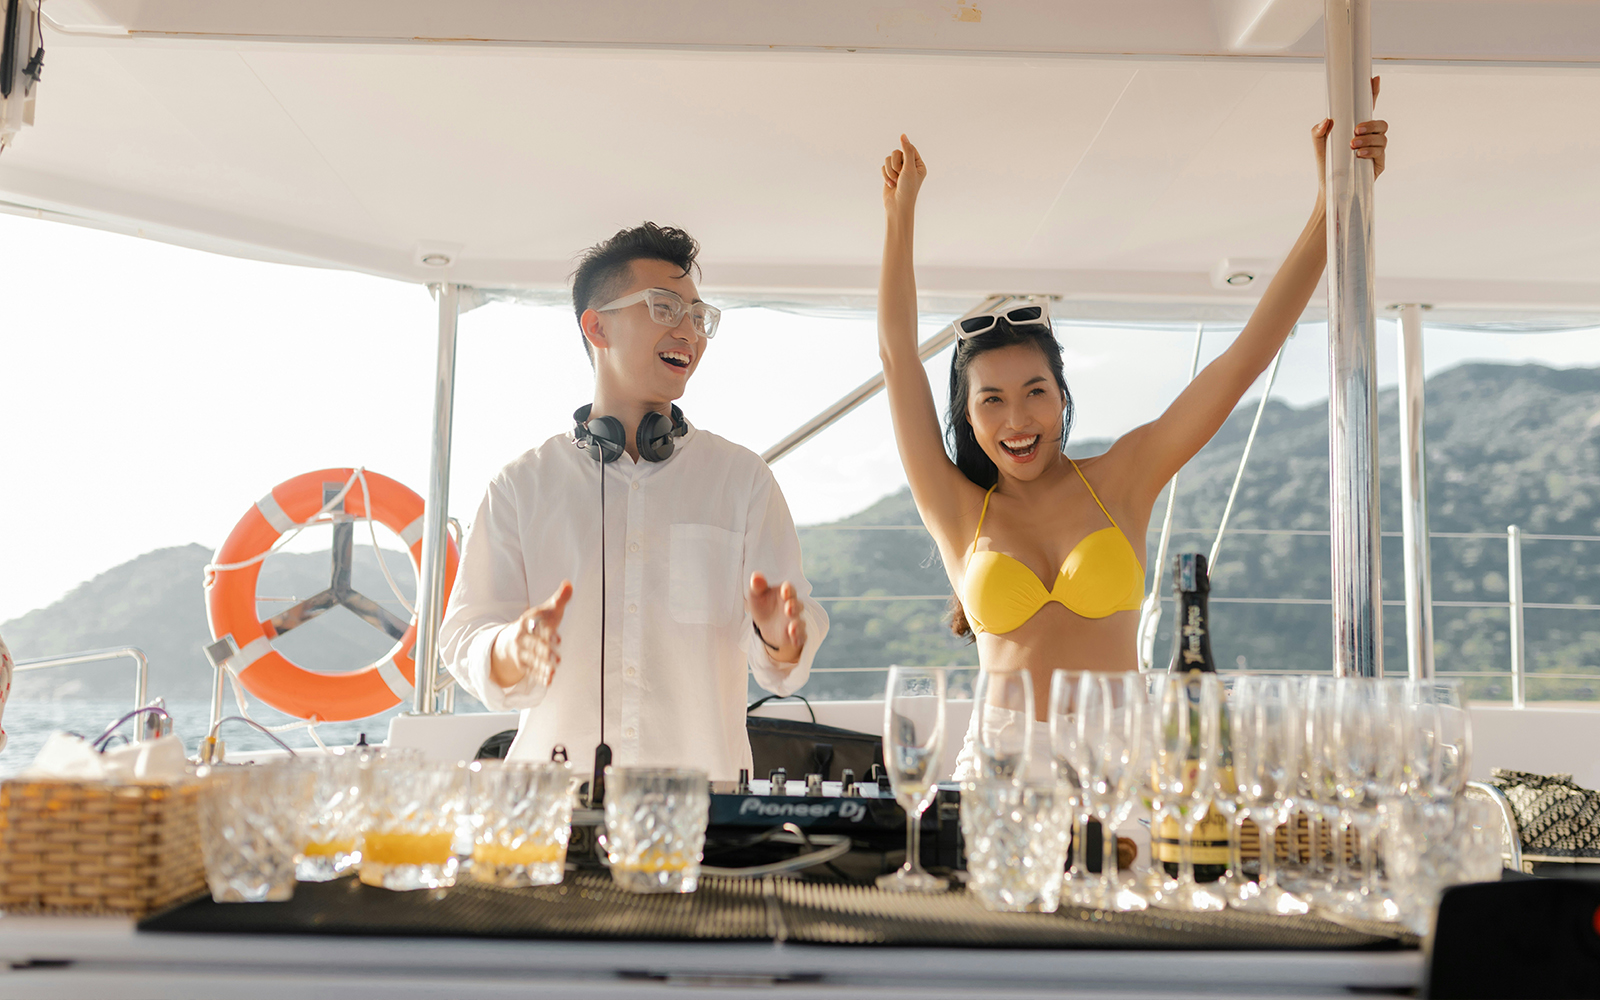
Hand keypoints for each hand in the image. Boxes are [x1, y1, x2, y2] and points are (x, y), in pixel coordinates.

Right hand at [489, 580, 571, 689]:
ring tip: (553, 672)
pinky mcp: (522, 664)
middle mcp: (522, 637)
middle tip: (557, 659)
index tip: (558, 638)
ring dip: (542, 666)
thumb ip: (559, 599)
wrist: (512, 637)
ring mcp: (520, 652)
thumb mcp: (547, 610)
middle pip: (534, 646)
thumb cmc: (538, 622)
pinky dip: (539, 676)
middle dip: (545, 652)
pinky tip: (548, 681)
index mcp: (528, 622)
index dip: (548, 633)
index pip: (538, 628)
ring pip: (531, 660)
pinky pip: (530, 671)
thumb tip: (569, 584)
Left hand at [747, 572, 806, 664]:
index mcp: (785, 593)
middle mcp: (793, 606)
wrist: (765, 624)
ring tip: (791, 627)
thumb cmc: (763, 604)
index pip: (789, 589)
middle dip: (794, 607)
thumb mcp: (756, 594)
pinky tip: (795, 641)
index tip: (784, 590)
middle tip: (788, 608)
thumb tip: (756, 576)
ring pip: (800, 623)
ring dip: (797, 625)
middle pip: (798, 605)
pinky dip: (798, 639)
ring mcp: (795, 621)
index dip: (788, 589)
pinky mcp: (795, 635)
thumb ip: (757, 585)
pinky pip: (800, 637)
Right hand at [882, 134, 926, 218]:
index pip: (909, 149)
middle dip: (895, 164)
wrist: (897, 206)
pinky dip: (885, 175)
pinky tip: (890, 185)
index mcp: (918, 165)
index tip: (904, 162)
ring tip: (895, 181)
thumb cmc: (907, 188)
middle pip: (897, 152)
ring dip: (890, 170)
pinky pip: (883, 167)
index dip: (904, 153)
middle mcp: (909, 167)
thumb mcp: (909, 168)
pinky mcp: (889, 175)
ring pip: (888, 159)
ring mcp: (899, 171)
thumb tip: (903, 135)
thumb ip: (906, 151)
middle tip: (899, 174)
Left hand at [1313, 75, 1386, 190]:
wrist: (1330, 188)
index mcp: (1356, 128)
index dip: (1373, 93)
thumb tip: (1326, 120)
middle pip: (1381, 123)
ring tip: (1353, 145)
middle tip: (1356, 130)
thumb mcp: (1318, 146)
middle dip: (1371, 123)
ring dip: (1369, 138)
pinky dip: (1370, 151)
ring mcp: (1376, 150)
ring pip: (1383, 137)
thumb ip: (1318, 131)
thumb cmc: (1326, 164)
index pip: (1368, 108)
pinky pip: (1381, 153)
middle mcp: (1369, 137)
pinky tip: (1359, 154)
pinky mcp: (1379, 164)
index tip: (1373, 80)